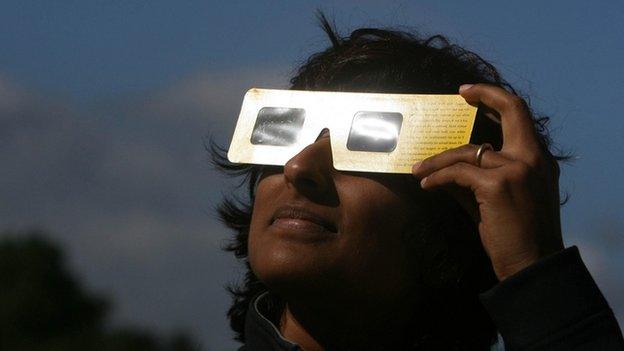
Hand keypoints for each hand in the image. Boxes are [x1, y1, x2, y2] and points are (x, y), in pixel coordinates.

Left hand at [411, 83, 563, 280]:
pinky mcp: (497, 185)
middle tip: (458, 94)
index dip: (496, 98)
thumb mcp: (496, 201)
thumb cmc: (516, 236)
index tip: (472, 93)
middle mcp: (534, 159)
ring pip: (468, 151)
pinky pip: (457, 173)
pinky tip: (425, 186)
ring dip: (438, 161)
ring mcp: (517, 169)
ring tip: (418, 171)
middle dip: (485, 94)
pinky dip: (437, 178)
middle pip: (511, 110)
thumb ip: (473, 180)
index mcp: (540, 161)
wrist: (531, 266)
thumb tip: (441, 169)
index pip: (522, 116)